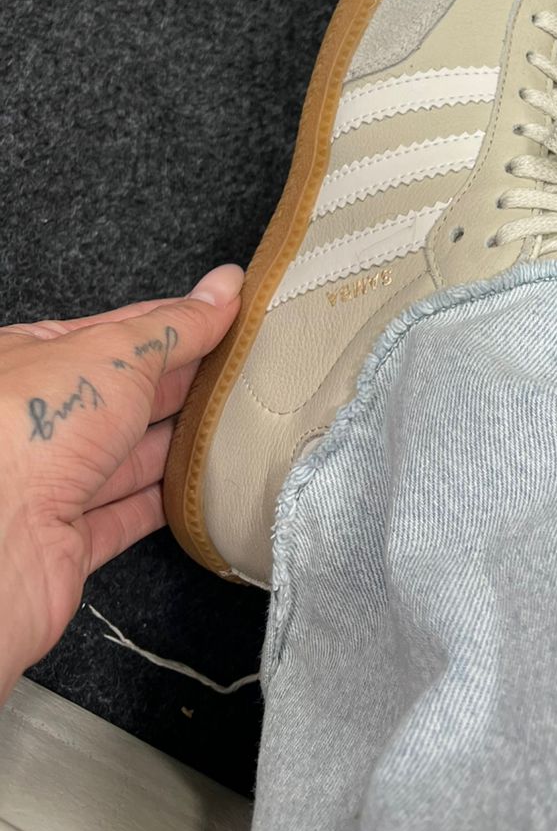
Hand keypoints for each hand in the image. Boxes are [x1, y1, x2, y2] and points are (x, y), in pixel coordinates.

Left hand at [0, 265, 242, 700]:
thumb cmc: (30, 427)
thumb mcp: (115, 351)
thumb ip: (175, 325)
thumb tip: (223, 287)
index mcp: (32, 360)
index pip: (118, 334)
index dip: (177, 323)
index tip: (232, 318)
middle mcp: (37, 421)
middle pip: (126, 398)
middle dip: (186, 385)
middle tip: (251, 369)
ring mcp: (51, 484)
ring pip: (128, 459)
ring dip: (182, 445)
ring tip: (241, 423)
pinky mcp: (68, 542)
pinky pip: (127, 517)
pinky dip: (168, 505)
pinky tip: (204, 489)